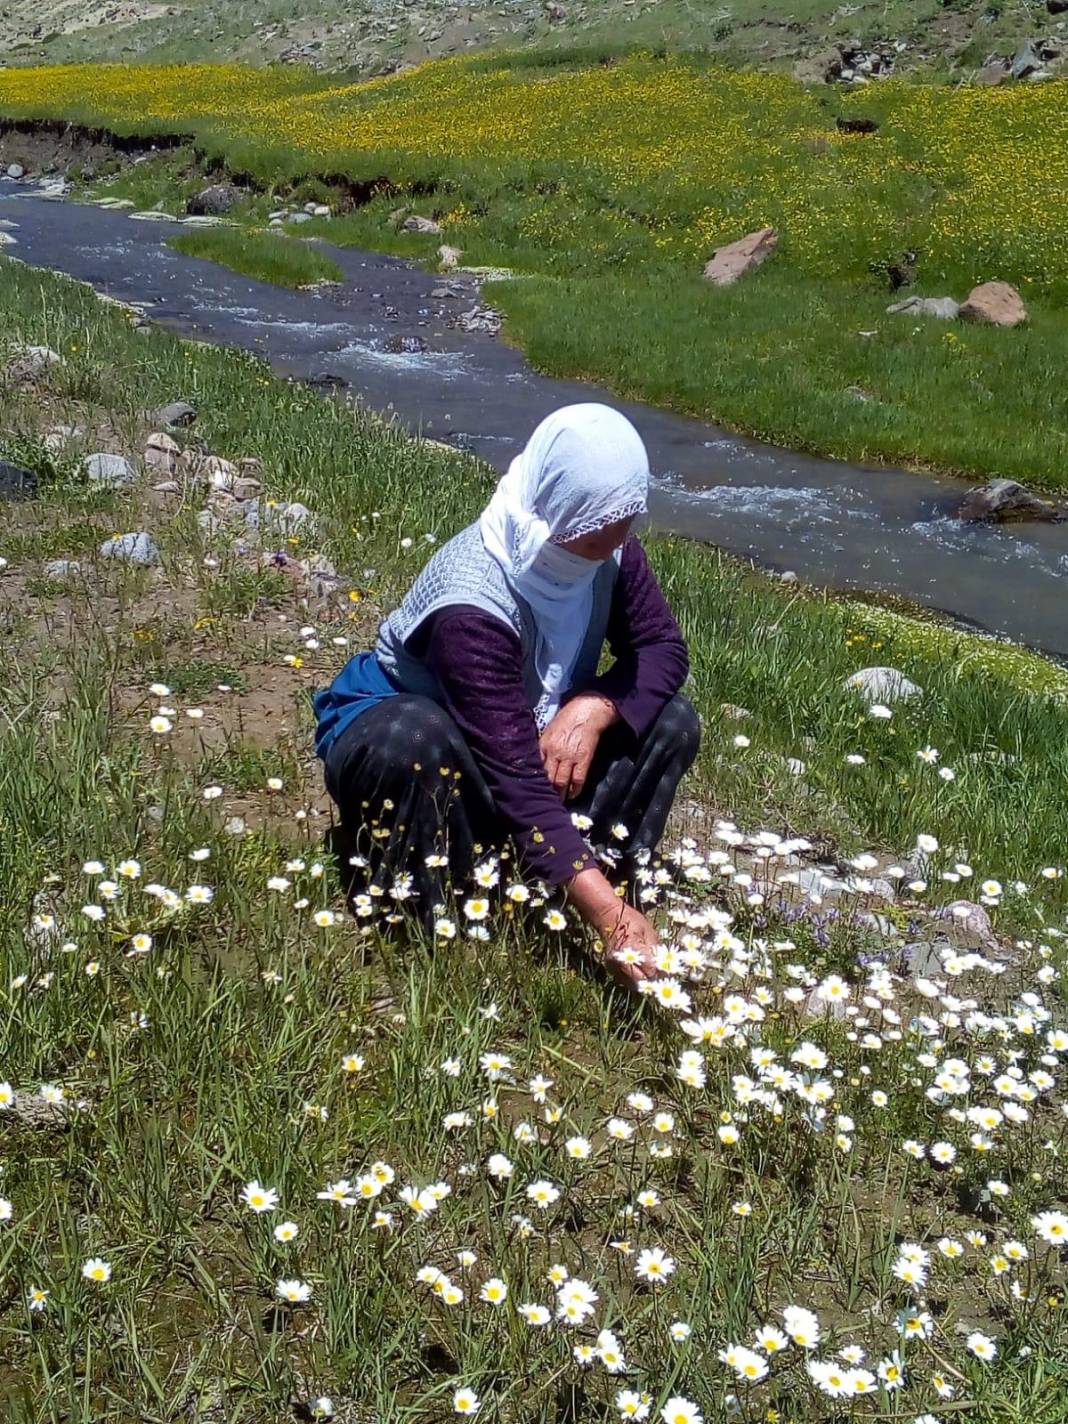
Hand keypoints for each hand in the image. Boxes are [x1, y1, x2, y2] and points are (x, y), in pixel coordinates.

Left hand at [539, 694, 617, 800]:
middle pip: (548, 778)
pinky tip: (572, 794)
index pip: (536, 767)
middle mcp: (554, 752)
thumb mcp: (549, 730)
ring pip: (561, 782)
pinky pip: (577, 780)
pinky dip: (574, 790)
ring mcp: (569, 757)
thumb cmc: (567, 719)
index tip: (535, 788)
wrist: (587, 711)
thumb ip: (543, 746)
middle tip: (546, 799)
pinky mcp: (583, 759)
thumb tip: (538, 761)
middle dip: (547, 791)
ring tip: (559, 801)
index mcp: (544, 744)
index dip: (535, 780)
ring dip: (560, 794)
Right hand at [565, 867, 660, 991]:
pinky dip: (636, 980)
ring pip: (634, 985)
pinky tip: (641, 972)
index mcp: (632, 949)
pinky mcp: (611, 969)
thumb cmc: (631, 921)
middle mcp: (621, 961)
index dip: (660, 973)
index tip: (668, 971)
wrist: (609, 917)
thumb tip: (665, 968)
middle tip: (661, 976)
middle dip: (653, 980)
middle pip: (642, 982)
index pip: (650, 971)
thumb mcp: (649, 932)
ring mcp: (614, 967)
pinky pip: (627, 981)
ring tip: (652, 974)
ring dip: (644, 982)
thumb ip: (656, 952)